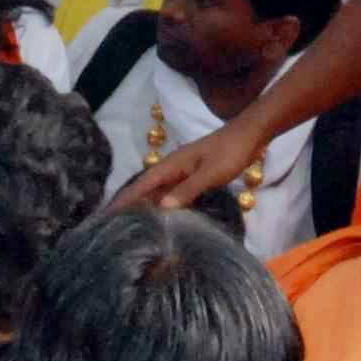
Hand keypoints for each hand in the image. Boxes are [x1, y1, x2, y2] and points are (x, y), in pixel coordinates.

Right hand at [116, 114, 271, 212]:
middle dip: (131, 204)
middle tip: (115, 225)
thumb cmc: (231, 152)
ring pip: (160, 190)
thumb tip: (161, 208)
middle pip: (147, 187)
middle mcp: (174, 166)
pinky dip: (165, 202)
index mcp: (173, 164)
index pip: (143, 184)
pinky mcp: (195, 174)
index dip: (126, 199)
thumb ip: (187, 190)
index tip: (108, 214)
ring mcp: (184, 170)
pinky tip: (164, 215)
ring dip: (147, 204)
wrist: (251, 134)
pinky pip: (173, 190)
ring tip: (134, 224)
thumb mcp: (210, 173)